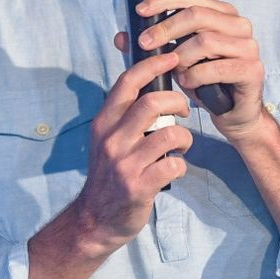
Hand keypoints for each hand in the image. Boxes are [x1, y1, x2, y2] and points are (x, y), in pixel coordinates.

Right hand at [69, 51, 192, 253]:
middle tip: (183, 111)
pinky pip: (174, 165)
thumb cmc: (109, 174)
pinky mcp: (140, 186)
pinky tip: (174, 167)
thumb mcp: (106, 139)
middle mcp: (112, 140)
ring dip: (184, 137)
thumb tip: (148, 83)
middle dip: (177, 102)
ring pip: (169, 134)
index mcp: (104, 123)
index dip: (153, 65)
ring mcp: (125, 164)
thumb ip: (123, 115)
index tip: (172, 58)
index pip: (127, 82)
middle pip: (152, 103)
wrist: (95, 220)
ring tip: (181, 144)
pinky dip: (181, 164)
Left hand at [116, 0, 267, 142]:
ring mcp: (249, 46)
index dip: (163, 0)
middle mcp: (239, 25)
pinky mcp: (253, 69)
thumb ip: (152, 46)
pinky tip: (188, 83)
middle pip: (197, 14)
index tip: (140, 12)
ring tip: (174, 71)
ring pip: (205, 41)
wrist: (233, 113)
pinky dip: (197, 76)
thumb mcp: (174, 60)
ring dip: (182, 57)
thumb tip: (121, 36)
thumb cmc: (205, 82)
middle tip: (145, 44)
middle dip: (165, 28)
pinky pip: (218, 68)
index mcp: (221, 14)